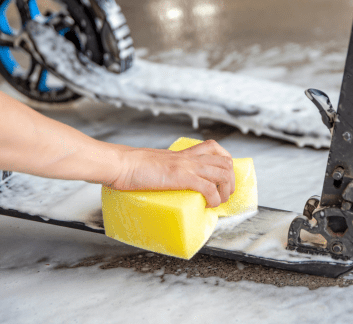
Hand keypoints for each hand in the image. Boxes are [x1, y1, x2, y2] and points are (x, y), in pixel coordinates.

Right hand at [107, 140, 235, 207]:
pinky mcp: (182, 177)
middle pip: (225, 162)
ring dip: (226, 191)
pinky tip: (208, 205)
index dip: (226, 162)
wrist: (121, 164)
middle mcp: (189, 157)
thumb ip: (165, 168)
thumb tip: (164, 180)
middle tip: (225, 194)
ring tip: (219, 202)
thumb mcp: (155, 163)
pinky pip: (208, 188)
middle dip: (231, 180)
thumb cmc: (131, 166)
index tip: (224, 177)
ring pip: (222, 174)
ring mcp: (187, 166)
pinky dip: (214, 199)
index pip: (214, 148)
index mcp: (183, 153)